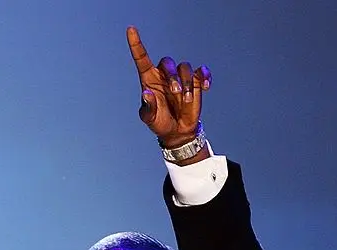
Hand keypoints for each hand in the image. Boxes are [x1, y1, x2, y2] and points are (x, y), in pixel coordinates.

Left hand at [126, 26, 211, 148]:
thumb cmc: (160, 123)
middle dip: (172, 76)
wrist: (177, 131)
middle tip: (176, 92)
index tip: (131, 30)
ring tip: (187, 100)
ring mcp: (181, 78)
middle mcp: (164, 76)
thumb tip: (147, 94)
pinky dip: (205, 76)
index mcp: (149, 80)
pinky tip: (206, 87)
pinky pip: (202, 71)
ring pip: (185, 67)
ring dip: (188, 83)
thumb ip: (148, 108)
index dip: (136, 44)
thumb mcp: (150, 119)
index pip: (141, 58)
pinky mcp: (196, 82)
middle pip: (168, 62)